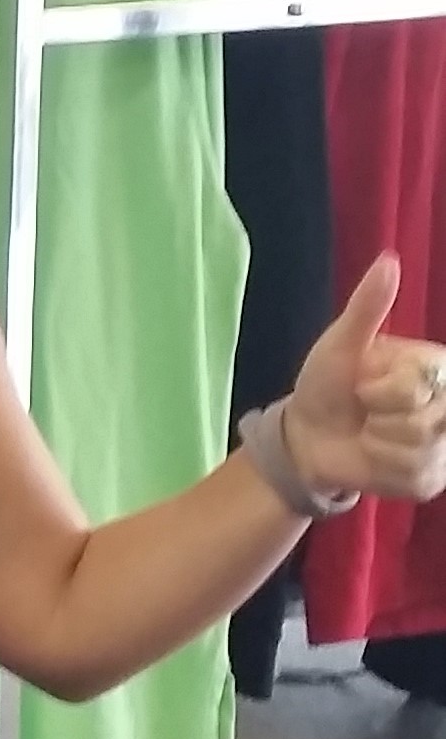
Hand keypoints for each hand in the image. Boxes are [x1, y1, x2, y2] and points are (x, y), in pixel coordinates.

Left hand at [281, 255, 445, 503]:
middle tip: (364, 410)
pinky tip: (374, 458)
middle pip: (422, 422)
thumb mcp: (341, 343)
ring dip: (377, 445)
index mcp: (434, 367)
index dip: (379, 389)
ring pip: (416, 451)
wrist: (307, 437)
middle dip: (378, 418)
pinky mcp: (431, 478)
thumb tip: (388, 260)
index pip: (418, 384)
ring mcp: (444, 444)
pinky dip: (382, 470)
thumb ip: (368, 305)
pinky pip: (412, 476)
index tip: (363, 383)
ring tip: (368, 433)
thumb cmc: (327, 385)